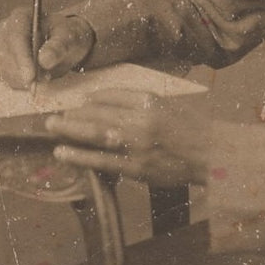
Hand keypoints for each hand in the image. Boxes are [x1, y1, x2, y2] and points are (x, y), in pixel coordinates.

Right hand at [0, 8, 94, 88]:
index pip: (16, 36)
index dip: (22, 57)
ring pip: (4, 70)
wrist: (65, 43)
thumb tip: (44, 60)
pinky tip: (37, 78)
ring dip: (25, 79)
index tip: (31, 75)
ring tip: (46, 74)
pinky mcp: (0, 64)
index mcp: (22, 16)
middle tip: (45, 78)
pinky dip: (22, 84)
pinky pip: (6, 79)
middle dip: (24, 71)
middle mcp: (6, 29)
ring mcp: (0, 47)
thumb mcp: (69, 37)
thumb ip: (58, 47)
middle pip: (6, 55)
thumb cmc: (67, 36)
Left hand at [46, 89, 209, 187]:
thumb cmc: (191, 127)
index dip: (93, 98)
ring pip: (96, 136)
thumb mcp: (168, 103)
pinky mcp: (136, 168)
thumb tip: (104, 100)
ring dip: (71, 133)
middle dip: (73, 115)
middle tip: (54, 116)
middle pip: (98, 115)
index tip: (80, 101)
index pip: (112, 96)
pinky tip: (66, 154)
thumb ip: (140, 100)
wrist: (210, 154)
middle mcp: (141, 121)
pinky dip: (81, 157)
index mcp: (150, 101)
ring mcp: (137, 146)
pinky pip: (102, 162)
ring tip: (54, 131)